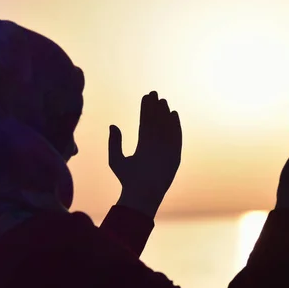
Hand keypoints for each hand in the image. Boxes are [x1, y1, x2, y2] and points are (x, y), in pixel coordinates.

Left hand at [109, 91, 181, 216]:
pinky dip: (175, 126)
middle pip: (156, 123)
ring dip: (164, 114)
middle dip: (155, 108)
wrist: (141, 193)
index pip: (145, 123)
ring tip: (162, 101)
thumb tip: (113, 125)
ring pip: (165, 128)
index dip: (145, 110)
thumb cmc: (127, 180)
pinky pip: (175, 138)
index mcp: (143, 146)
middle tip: (154, 93)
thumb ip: (114, 143)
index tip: (146, 97)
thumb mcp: (116, 159)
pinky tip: (173, 114)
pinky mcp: (174, 156)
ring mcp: (165, 150)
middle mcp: (155, 146)